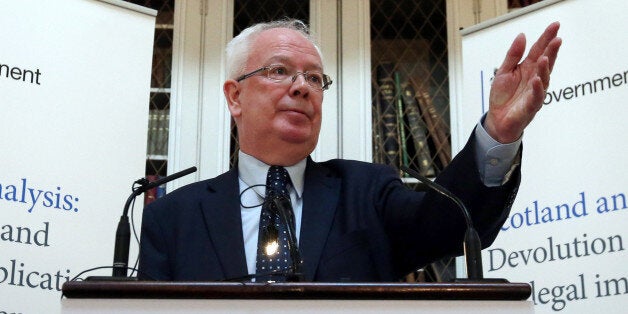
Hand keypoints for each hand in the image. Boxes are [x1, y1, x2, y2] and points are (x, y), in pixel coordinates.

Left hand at [485, 22, 561, 142]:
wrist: (497, 119)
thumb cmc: (502, 96)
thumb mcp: (503, 71)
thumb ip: (513, 55)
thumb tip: (522, 35)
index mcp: (528, 68)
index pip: (539, 50)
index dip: (546, 38)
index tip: (555, 26)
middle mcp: (535, 78)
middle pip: (545, 62)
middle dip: (551, 50)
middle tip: (557, 39)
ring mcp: (535, 92)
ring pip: (544, 79)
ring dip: (545, 68)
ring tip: (545, 57)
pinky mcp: (531, 106)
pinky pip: (536, 97)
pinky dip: (537, 88)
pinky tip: (536, 80)